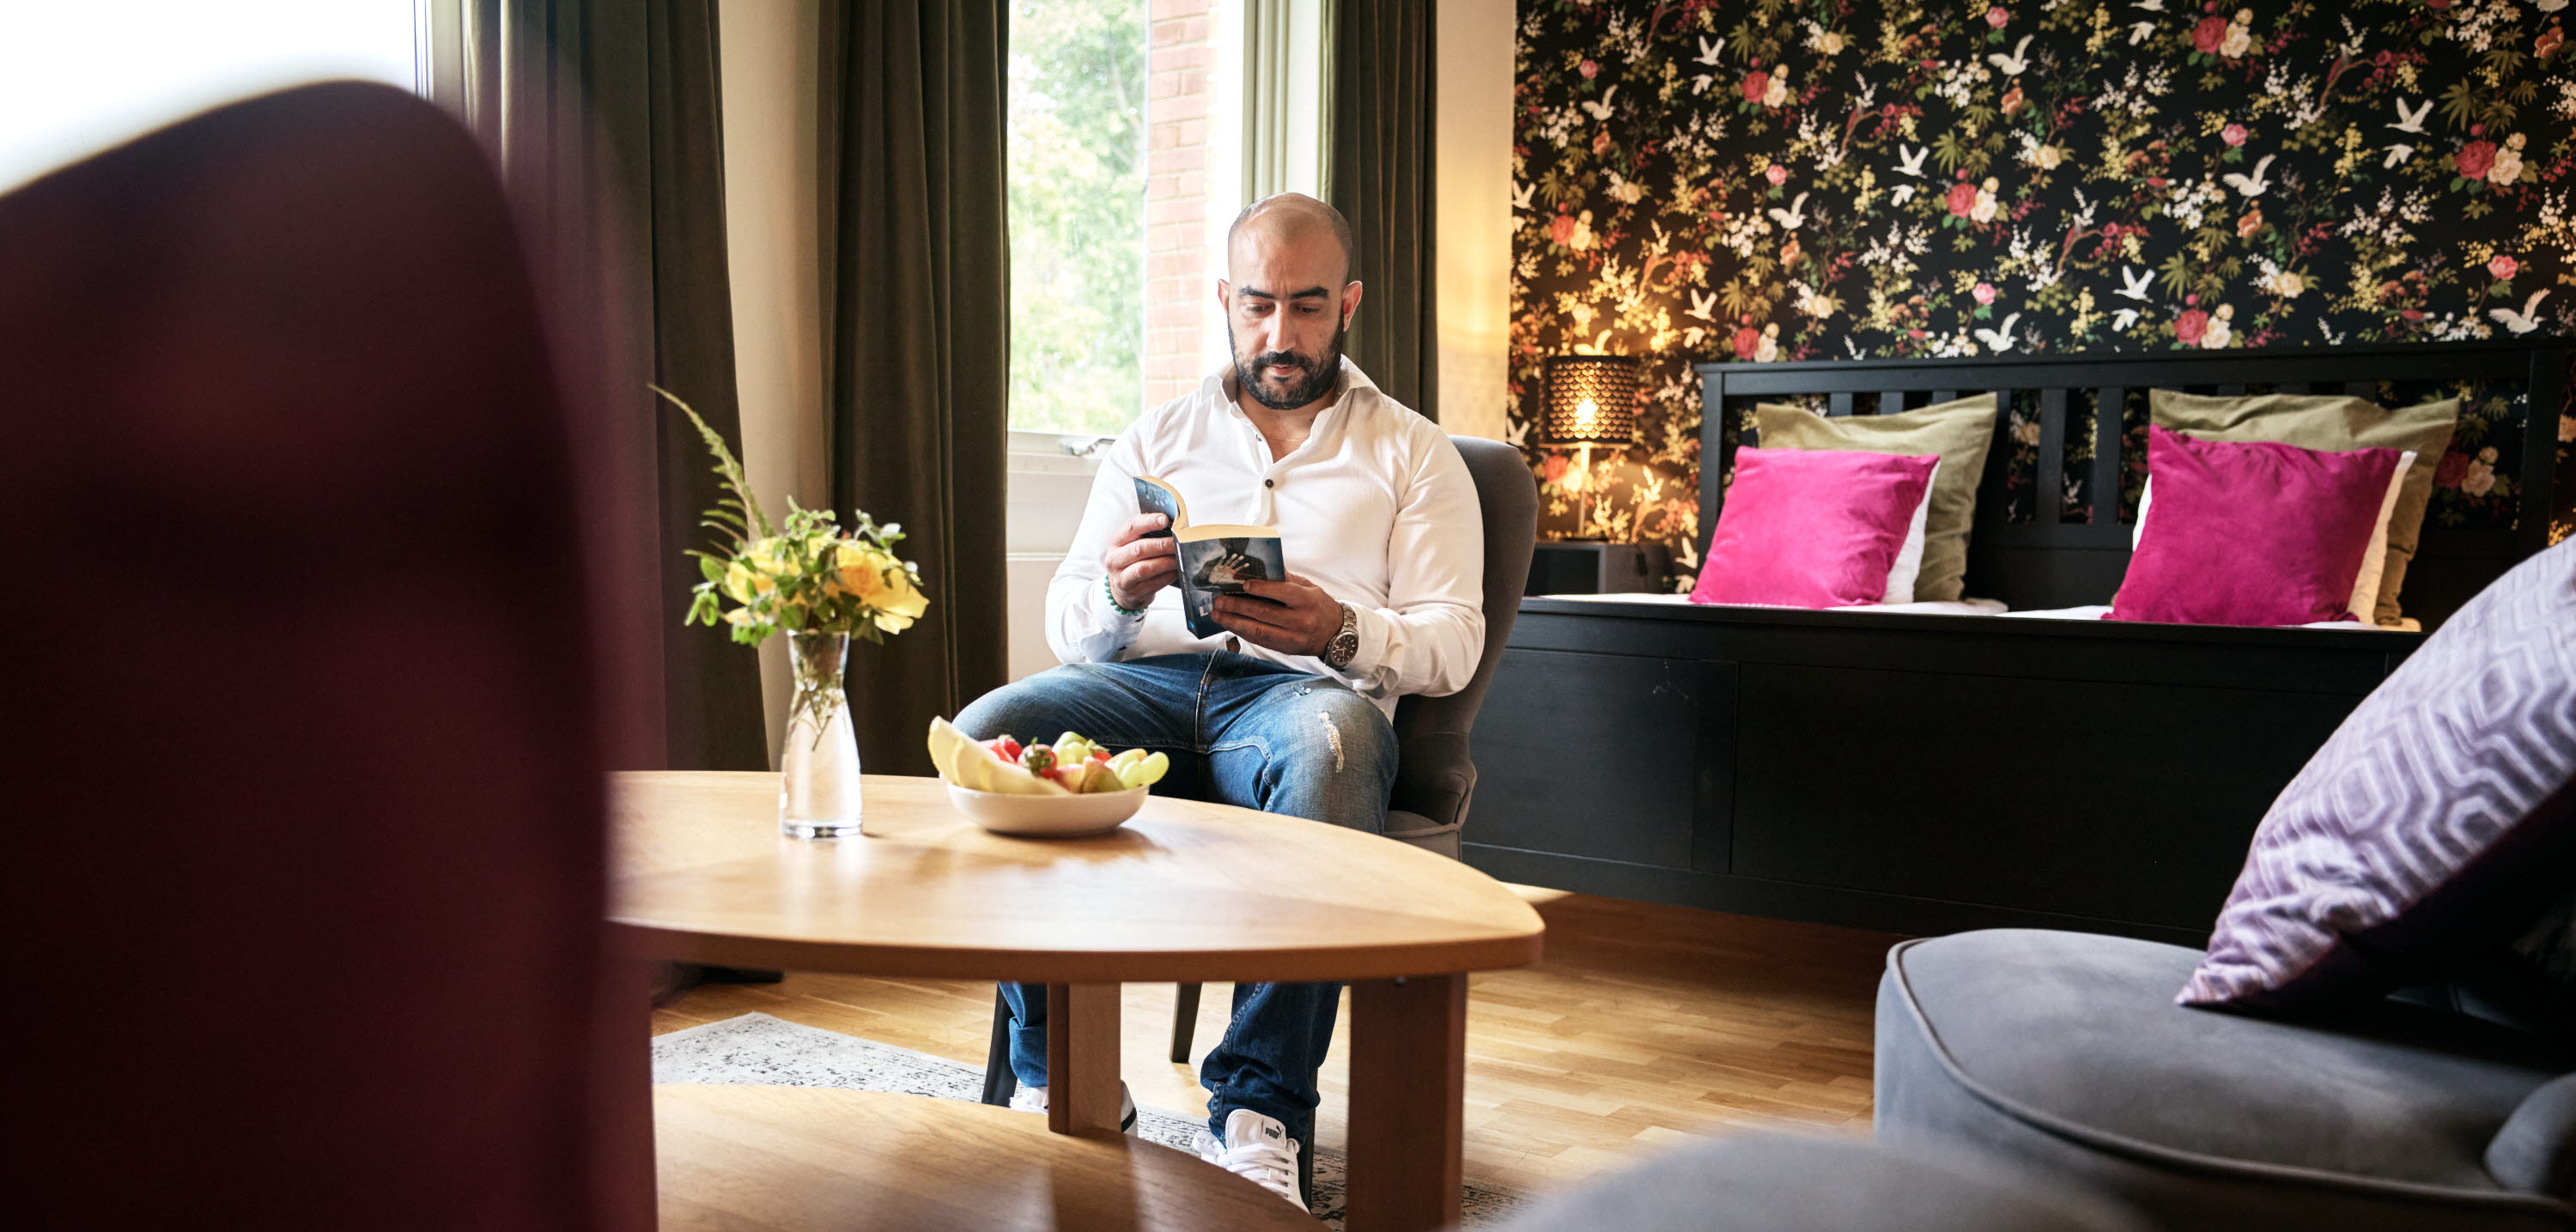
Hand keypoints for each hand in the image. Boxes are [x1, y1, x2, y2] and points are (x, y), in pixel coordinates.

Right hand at [1104, 513, 1177, 609]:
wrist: (1122, 591)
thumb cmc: (1131, 562)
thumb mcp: (1131, 546)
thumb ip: (1146, 535)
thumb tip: (1174, 525)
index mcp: (1115, 542)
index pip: (1131, 527)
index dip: (1148, 522)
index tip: (1165, 519)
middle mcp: (1114, 559)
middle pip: (1139, 549)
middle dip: (1161, 545)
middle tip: (1177, 542)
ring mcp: (1122, 578)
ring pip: (1144, 568)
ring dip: (1165, 562)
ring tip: (1178, 557)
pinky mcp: (1134, 592)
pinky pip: (1153, 583)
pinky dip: (1167, 576)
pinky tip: (1176, 571)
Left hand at [1212, 572, 1341, 656]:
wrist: (1336, 635)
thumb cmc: (1319, 606)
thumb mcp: (1309, 588)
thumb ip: (1286, 579)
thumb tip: (1260, 568)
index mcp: (1308, 600)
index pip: (1283, 593)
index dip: (1262, 588)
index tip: (1243, 584)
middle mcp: (1301, 620)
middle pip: (1265, 613)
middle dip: (1238, 606)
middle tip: (1219, 600)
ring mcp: (1293, 638)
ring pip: (1259, 630)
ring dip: (1234, 622)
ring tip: (1218, 614)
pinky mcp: (1286, 649)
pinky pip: (1260, 640)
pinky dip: (1243, 632)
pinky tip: (1230, 624)